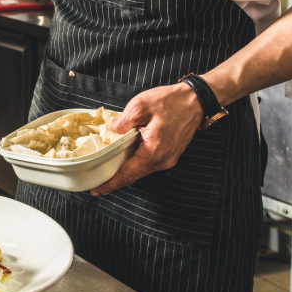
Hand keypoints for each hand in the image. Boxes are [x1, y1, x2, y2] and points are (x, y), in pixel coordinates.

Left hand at [90, 83, 204, 196]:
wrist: (195, 100)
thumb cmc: (170, 101)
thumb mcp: (140, 106)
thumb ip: (122, 123)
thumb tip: (110, 133)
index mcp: (154, 151)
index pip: (128, 175)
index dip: (110, 184)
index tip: (96, 191)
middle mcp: (163, 160)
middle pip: (133, 176)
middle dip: (114, 179)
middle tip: (95, 179)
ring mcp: (168, 159)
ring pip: (141, 170)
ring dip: (125, 171)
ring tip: (106, 169)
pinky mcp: (170, 155)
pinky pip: (148, 163)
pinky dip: (135, 163)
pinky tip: (124, 157)